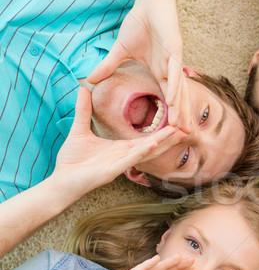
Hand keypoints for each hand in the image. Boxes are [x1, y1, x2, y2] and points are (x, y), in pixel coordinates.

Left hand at [52, 87, 185, 199]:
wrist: (61, 181)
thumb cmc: (72, 161)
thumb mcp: (79, 130)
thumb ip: (84, 110)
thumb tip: (83, 89)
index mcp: (121, 148)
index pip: (146, 139)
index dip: (162, 131)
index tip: (175, 120)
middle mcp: (125, 157)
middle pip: (154, 145)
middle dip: (170, 137)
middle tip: (187, 127)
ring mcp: (121, 165)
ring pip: (147, 152)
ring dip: (163, 142)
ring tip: (177, 132)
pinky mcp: (112, 171)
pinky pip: (130, 160)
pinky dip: (142, 152)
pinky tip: (153, 144)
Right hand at [86, 0, 190, 131]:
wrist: (150, 3)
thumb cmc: (139, 24)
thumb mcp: (121, 50)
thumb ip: (108, 65)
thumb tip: (90, 79)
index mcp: (161, 72)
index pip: (167, 98)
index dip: (169, 115)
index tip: (167, 135)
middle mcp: (170, 70)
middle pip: (177, 99)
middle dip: (179, 118)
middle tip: (182, 139)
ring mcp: (175, 60)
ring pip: (179, 89)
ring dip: (179, 108)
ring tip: (179, 127)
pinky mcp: (175, 49)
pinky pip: (174, 71)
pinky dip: (174, 86)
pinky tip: (173, 101)